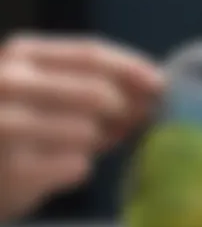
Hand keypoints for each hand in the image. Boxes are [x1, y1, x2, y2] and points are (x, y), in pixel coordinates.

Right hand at [0, 33, 162, 221]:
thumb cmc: (20, 124)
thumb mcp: (49, 92)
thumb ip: (95, 85)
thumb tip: (150, 91)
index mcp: (24, 55)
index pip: (90, 54)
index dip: (132, 69)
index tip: (162, 85)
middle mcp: (10, 82)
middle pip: (96, 92)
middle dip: (123, 110)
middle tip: (132, 121)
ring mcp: (5, 126)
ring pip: (88, 131)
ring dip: (97, 140)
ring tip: (83, 142)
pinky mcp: (13, 173)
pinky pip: (77, 167)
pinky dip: (78, 168)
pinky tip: (61, 166)